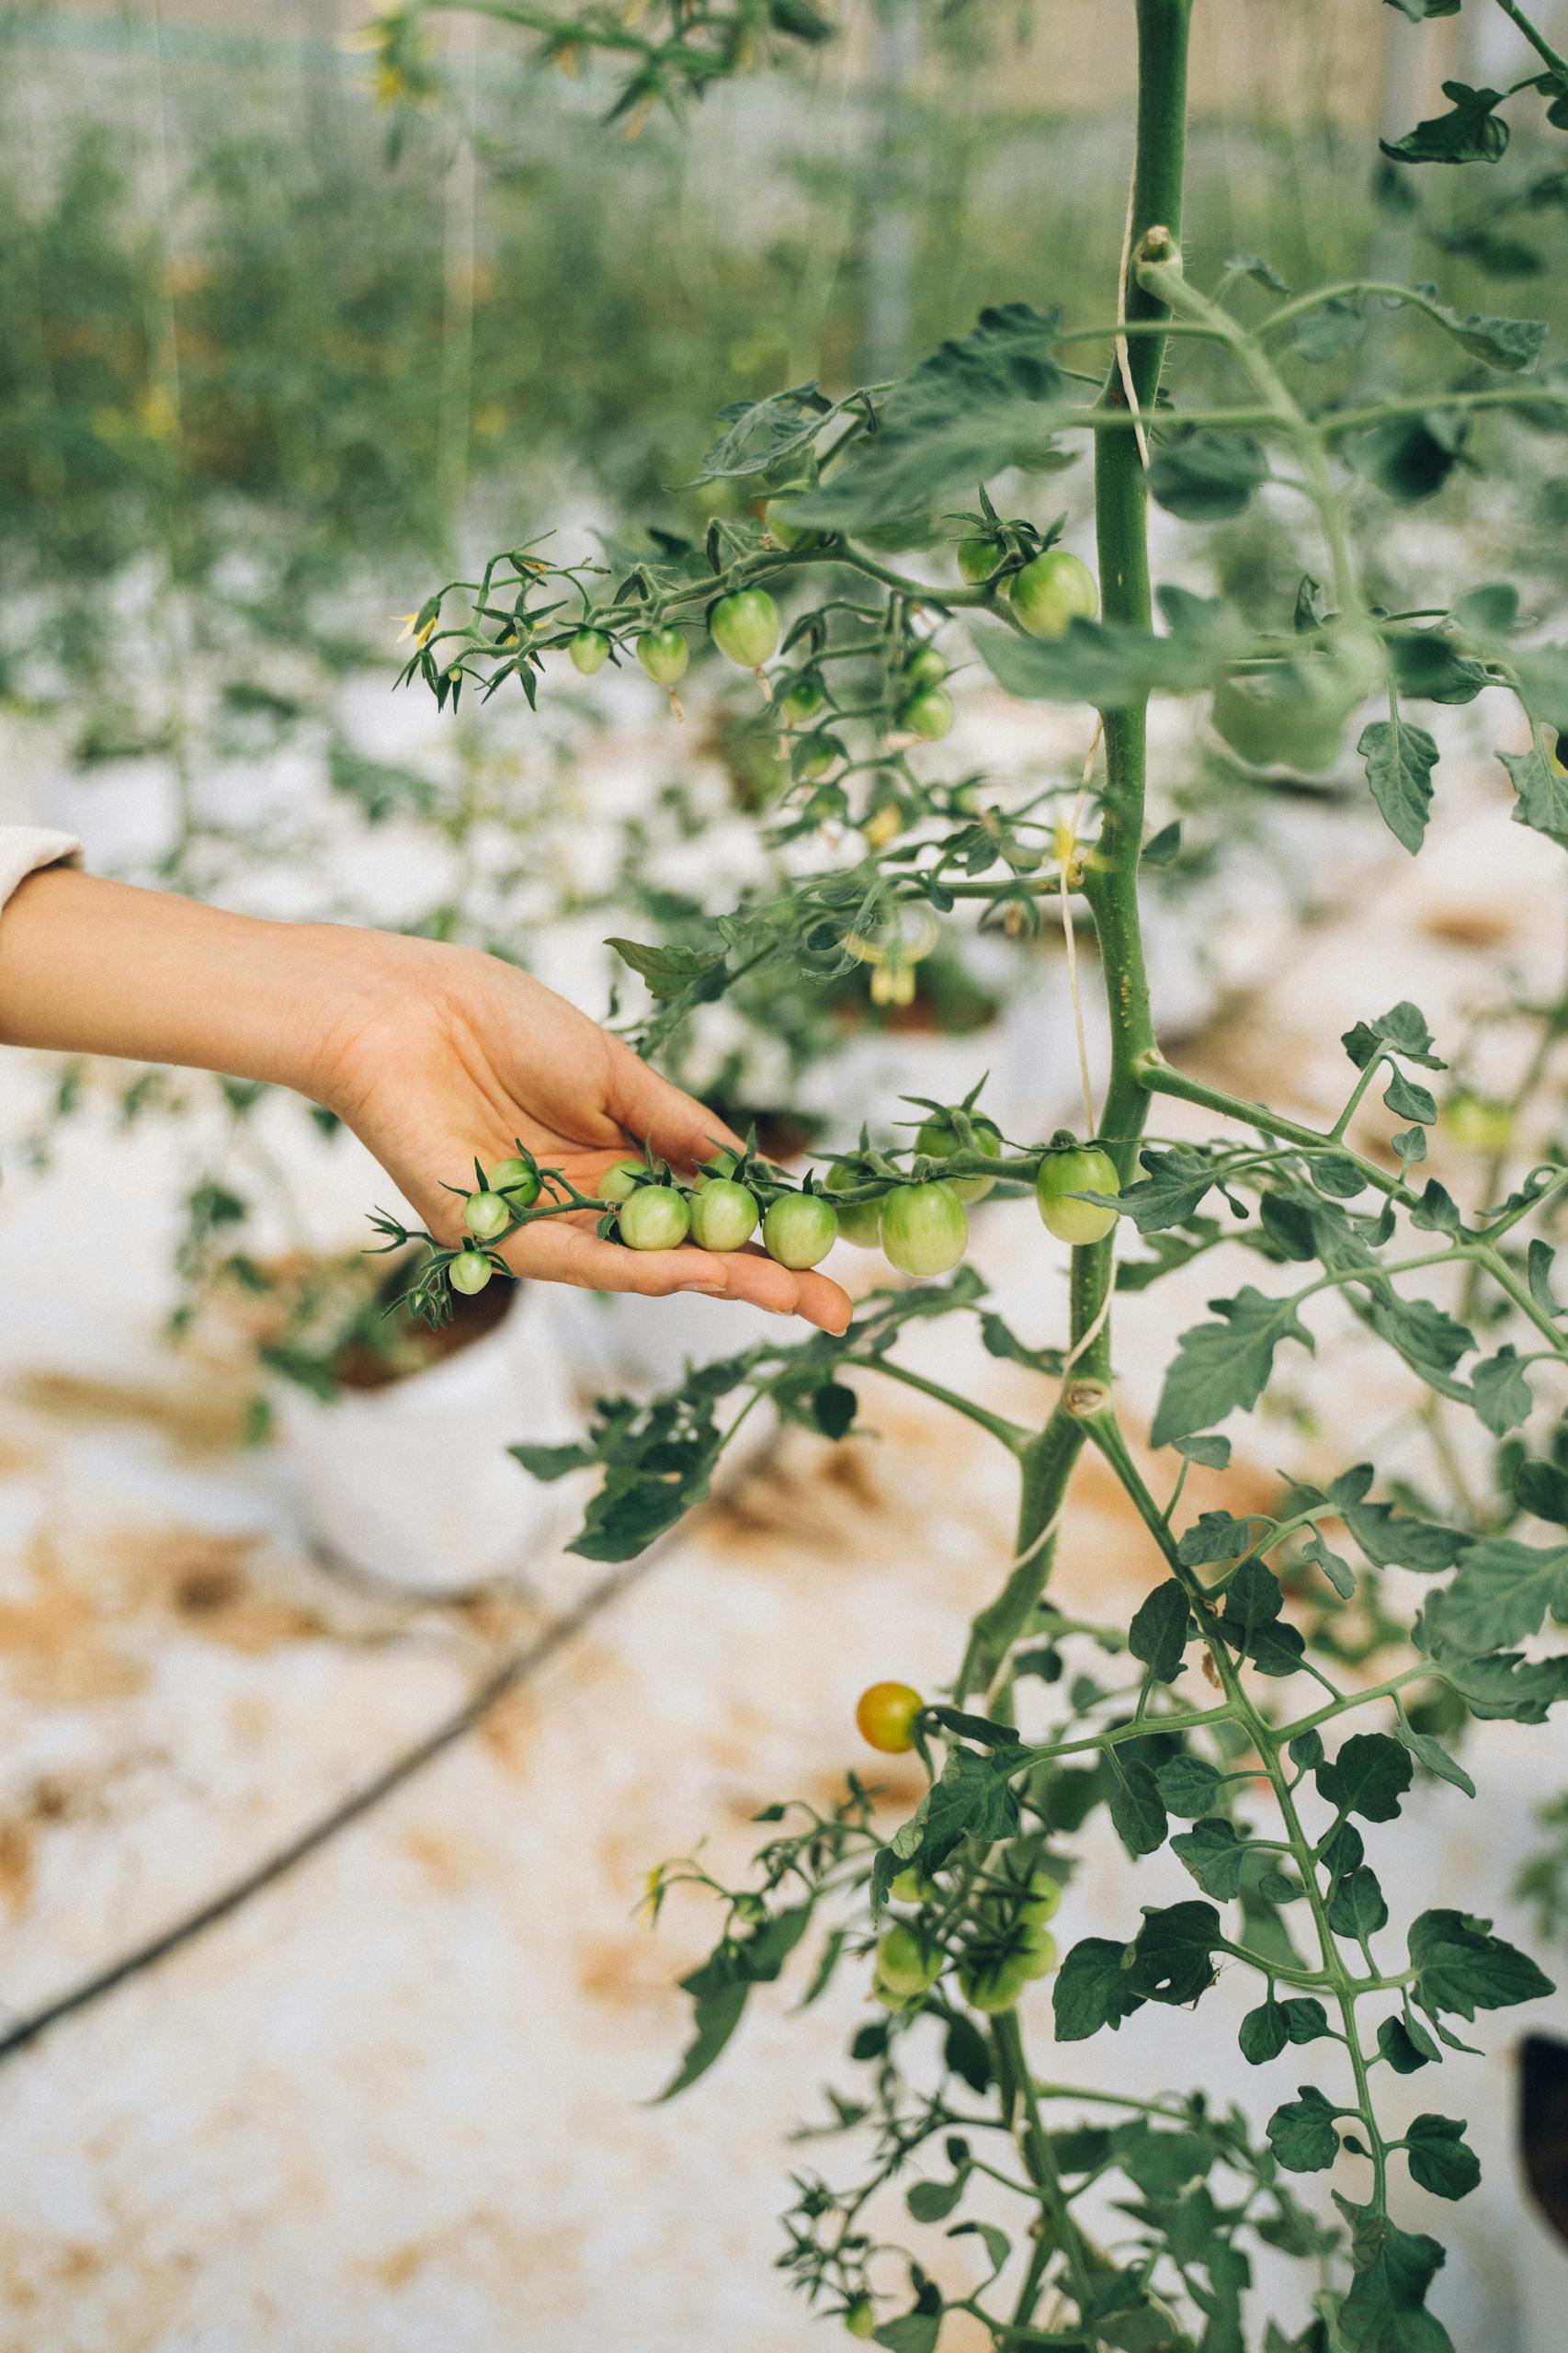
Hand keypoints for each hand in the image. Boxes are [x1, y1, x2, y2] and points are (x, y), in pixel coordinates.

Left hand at [316, 935, 852, 1333]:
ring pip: (639, 1268)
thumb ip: (678, 1129)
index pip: (705, 1217)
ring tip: (786, 1296)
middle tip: (835, 1313)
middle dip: (760, 1285)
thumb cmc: (499, 1021)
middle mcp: (582, 1207)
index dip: (768, 1241)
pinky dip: (637, 1268)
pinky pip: (575, 1259)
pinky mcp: (491, 1234)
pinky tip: (695, 1273)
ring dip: (713, 1283)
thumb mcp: (614, 1075)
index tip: (833, 1262)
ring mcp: (538, 1226)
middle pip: (684, 1258)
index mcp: (612, 1164)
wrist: (401, 1004)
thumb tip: (752, 1175)